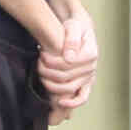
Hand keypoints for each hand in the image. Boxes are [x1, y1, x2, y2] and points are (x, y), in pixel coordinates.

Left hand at [38, 5, 98, 122]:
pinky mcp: (86, 83)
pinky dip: (72, 103)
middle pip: (66, 77)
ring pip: (70, 88)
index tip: (41, 54)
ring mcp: (89, 77)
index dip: (52, 61)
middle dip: (48, 72)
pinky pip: (82, 97)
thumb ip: (71, 39)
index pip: (68, 64)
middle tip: (37, 64)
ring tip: (41, 76)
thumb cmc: (75, 27)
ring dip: (52, 85)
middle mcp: (92, 67)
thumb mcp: (73, 26)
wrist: (80, 31)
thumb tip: (68, 57)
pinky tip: (59, 103)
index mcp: (90, 54)